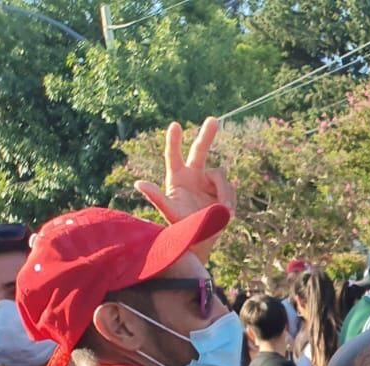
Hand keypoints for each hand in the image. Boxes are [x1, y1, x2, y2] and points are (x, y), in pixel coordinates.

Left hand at [135, 118, 233, 260]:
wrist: (200, 241)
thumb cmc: (181, 228)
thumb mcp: (169, 212)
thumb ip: (156, 197)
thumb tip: (139, 183)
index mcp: (177, 178)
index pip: (174, 156)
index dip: (174, 141)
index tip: (175, 125)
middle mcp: (193, 176)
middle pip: (200, 151)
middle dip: (207, 135)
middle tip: (213, 120)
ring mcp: (208, 183)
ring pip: (221, 176)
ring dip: (224, 193)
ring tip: (224, 211)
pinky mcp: (222, 192)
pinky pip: (230, 188)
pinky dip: (230, 200)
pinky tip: (227, 214)